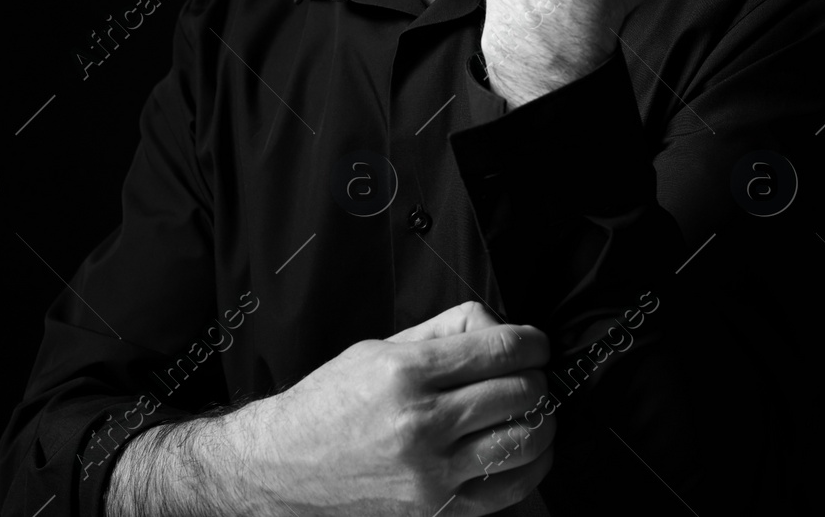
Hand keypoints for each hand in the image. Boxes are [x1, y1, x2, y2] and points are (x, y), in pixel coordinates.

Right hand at [231, 300, 554, 514]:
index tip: (536, 344)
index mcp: (407, 373)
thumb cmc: (330, 403)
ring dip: (542, 420)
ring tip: (532, 410)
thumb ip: (444, 331)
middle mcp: (422, 423)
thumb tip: (499, 326)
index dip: (535, 343)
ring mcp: (430, 472)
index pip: (502, 349)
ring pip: (523, 441)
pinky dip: (531, 466)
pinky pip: (507, 489)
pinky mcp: (435, 509)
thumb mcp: (380, 348)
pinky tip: (528, 449)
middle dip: (537, 377)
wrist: (282, 466)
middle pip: (521, 392)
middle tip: (531, 374)